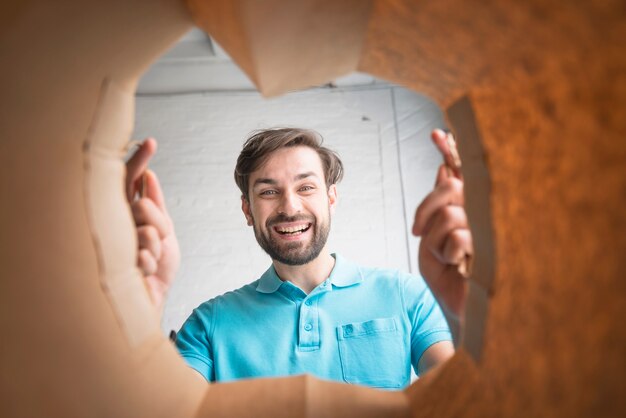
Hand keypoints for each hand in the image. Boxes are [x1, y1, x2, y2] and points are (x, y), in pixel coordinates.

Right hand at [126, 138, 179, 311]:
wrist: (153, 297)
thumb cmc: (157, 266)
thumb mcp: (165, 230)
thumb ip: (156, 204)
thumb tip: (149, 175)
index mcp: (125, 211)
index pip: (130, 181)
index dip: (139, 161)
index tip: (151, 142)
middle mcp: (114, 222)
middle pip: (142, 205)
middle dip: (160, 223)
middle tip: (160, 238)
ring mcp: (112, 242)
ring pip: (145, 230)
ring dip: (156, 247)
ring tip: (150, 259)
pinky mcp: (114, 264)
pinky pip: (144, 255)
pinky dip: (150, 265)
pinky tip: (142, 273)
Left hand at [412, 129, 471, 340]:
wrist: (458, 306)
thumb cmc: (446, 273)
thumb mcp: (433, 235)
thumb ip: (439, 205)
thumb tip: (442, 170)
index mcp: (469, 207)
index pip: (461, 172)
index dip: (450, 150)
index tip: (435, 133)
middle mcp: (484, 213)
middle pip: (450, 188)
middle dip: (427, 210)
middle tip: (420, 233)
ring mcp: (490, 230)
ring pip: (450, 214)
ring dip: (435, 240)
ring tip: (445, 257)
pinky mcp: (493, 247)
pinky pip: (458, 236)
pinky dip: (446, 253)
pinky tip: (457, 266)